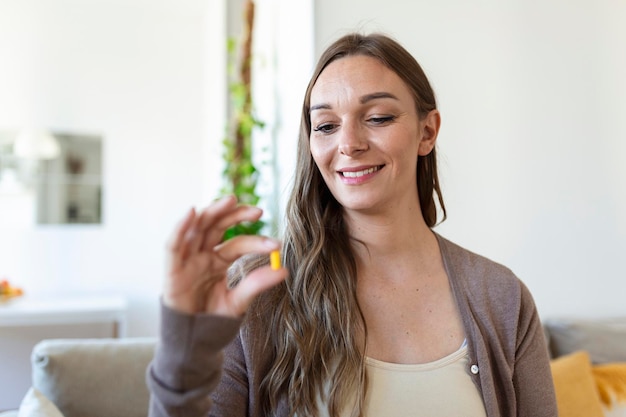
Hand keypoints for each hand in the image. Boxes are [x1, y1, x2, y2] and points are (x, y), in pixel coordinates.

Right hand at [163, 195, 286, 316]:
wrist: (193, 342)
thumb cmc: (214, 320)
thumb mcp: (239, 301)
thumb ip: (256, 284)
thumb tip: (283, 270)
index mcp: (219, 260)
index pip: (238, 244)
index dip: (255, 241)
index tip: (276, 245)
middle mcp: (203, 254)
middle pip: (217, 226)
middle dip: (235, 214)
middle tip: (257, 211)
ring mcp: (187, 260)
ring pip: (197, 227)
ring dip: (212, 211)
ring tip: (230, 200)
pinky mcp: (172, 269)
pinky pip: (173, 244)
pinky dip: (180, 227)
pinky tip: (192, 213)